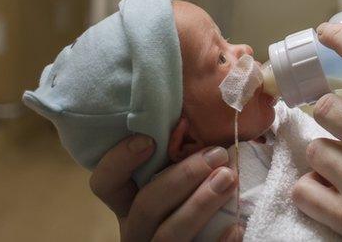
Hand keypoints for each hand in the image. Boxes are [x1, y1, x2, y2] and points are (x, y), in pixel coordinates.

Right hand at [90, 135, 242, 241]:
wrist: (207, 234)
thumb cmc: (196, 194)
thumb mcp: (178, 175)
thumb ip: (180, 153)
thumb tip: (196, 112)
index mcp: (129, 203)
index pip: (105, 183)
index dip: (119, 161)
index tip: (149, 140)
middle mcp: (137, 228)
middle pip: (145, 206)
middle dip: (181, 178)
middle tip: (217, 155)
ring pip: (168, 234)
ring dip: (199, 205)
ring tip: (229, 179)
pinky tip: (236, 226)